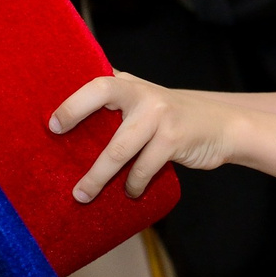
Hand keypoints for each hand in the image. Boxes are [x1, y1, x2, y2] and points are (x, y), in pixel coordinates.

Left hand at [52, 73, 241, 198]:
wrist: (222, 125)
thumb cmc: (172, 118)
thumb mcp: (145, 101)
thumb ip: (115, 103)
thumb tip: (66, 125)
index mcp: (129, 83)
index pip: (96, 81)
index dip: (72, 100)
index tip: (52, 123)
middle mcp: (142, 92)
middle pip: (102, 98)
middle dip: (74, 115)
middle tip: (55, 138)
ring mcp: (159, 114)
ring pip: (119, 149)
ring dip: (98, 177)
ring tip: (83, 195)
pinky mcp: (174, 138)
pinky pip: (143, 167)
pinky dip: (133, 184)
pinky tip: (130, 192)